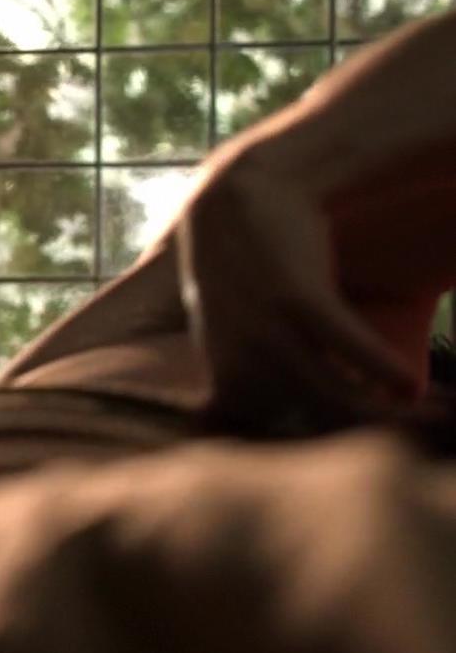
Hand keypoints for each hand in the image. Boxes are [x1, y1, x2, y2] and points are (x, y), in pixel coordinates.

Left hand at [176, 149, 418, 427]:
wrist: (241, 193)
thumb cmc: (246, 263)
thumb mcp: (236, 322)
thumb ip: (260, 365)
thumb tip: (286, 408)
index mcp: (224, 370)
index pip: (269, 432)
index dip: (314, 449)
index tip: (352, 458)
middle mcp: (239, 357)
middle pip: (308, 420)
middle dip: (360, 435)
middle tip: (409, 445)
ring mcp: (263, 329)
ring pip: (330, 393)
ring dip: (383, 413)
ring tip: (428, 418)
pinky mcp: (295, 298)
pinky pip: (346, 347)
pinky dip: (382, 370)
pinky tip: (413, 387)